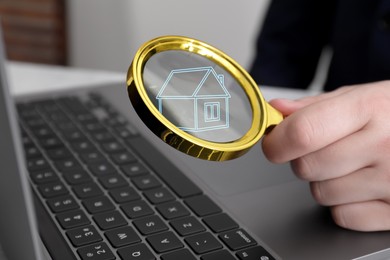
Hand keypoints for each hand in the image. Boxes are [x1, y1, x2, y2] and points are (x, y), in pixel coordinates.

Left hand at [262, 80, 389, 230]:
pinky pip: (344, 216)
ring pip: (321, 194)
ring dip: (326, 182)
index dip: (277, 141)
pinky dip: (346, 204)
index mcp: (370, 109)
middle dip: (305, 159)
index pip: (303, 133)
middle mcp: (385, 145)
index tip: (274, 143)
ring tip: (354, 164)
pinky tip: (365, 185)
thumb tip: (277, 110)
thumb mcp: (362, 97)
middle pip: (306, 167)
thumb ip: (316, 106)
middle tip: (328, 149)